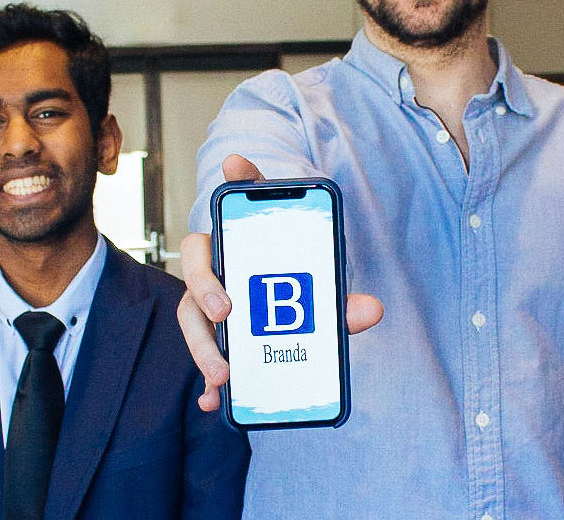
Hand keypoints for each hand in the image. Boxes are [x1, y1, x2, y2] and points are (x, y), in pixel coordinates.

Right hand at [177, 154, 383, 410]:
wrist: (282, 323)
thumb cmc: (295, 294)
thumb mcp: (320, 295)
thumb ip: (342, 300)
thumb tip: (372, 310)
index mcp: (245, 237)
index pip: (238, 198)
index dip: (239, 179)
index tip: (237, 164)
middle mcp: (218, 261)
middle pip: (197, 260)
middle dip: (206, 283)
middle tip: (225, 309)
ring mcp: (206, 298)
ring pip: (191, 314)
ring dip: (203, 345)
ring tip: (223, 373)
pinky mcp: (209, 336)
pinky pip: (202, 355)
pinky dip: (207, 381)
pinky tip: (216, 401)